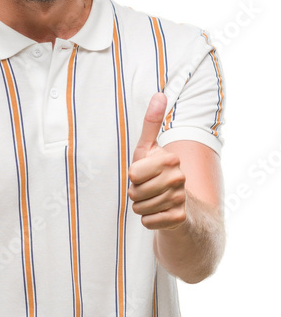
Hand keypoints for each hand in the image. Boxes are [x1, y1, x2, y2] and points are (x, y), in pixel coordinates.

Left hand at [127, 93, 186, 229]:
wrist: (183, 208)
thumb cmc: (158, 174)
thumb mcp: (150, 149)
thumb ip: (152, 123)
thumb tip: (159, 94)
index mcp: (170, 159)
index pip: (133, 173)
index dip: (134, 177)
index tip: (144, 175)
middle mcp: (179, 178)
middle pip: (135, 192)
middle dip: (136, 194)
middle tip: (147, 190)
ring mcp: (181, 199)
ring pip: (140, 208)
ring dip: (141, 207)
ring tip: (153, 201)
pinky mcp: (179, 219)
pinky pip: (148, 222)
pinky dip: (149, 220)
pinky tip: (159, 214)